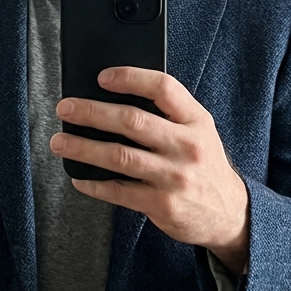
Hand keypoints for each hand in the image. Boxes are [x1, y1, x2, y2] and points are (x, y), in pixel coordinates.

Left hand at [50, 67, 249, 273]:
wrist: (230, 213)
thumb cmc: (205, 166)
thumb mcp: (200, 132)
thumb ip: (169, 114)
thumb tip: (115, 98)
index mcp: (196, 120)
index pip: (163, 87)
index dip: (130, 77)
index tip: (102, 77)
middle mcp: (187, 146)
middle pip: (132, 120)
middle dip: (92, 112)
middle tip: (66, 108)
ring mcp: (175, 176)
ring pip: (119, 156)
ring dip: (83, 147)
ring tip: (60, 142)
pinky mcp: (162, 204)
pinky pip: (119, 191)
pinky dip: (94, 184)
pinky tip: (79, 177)